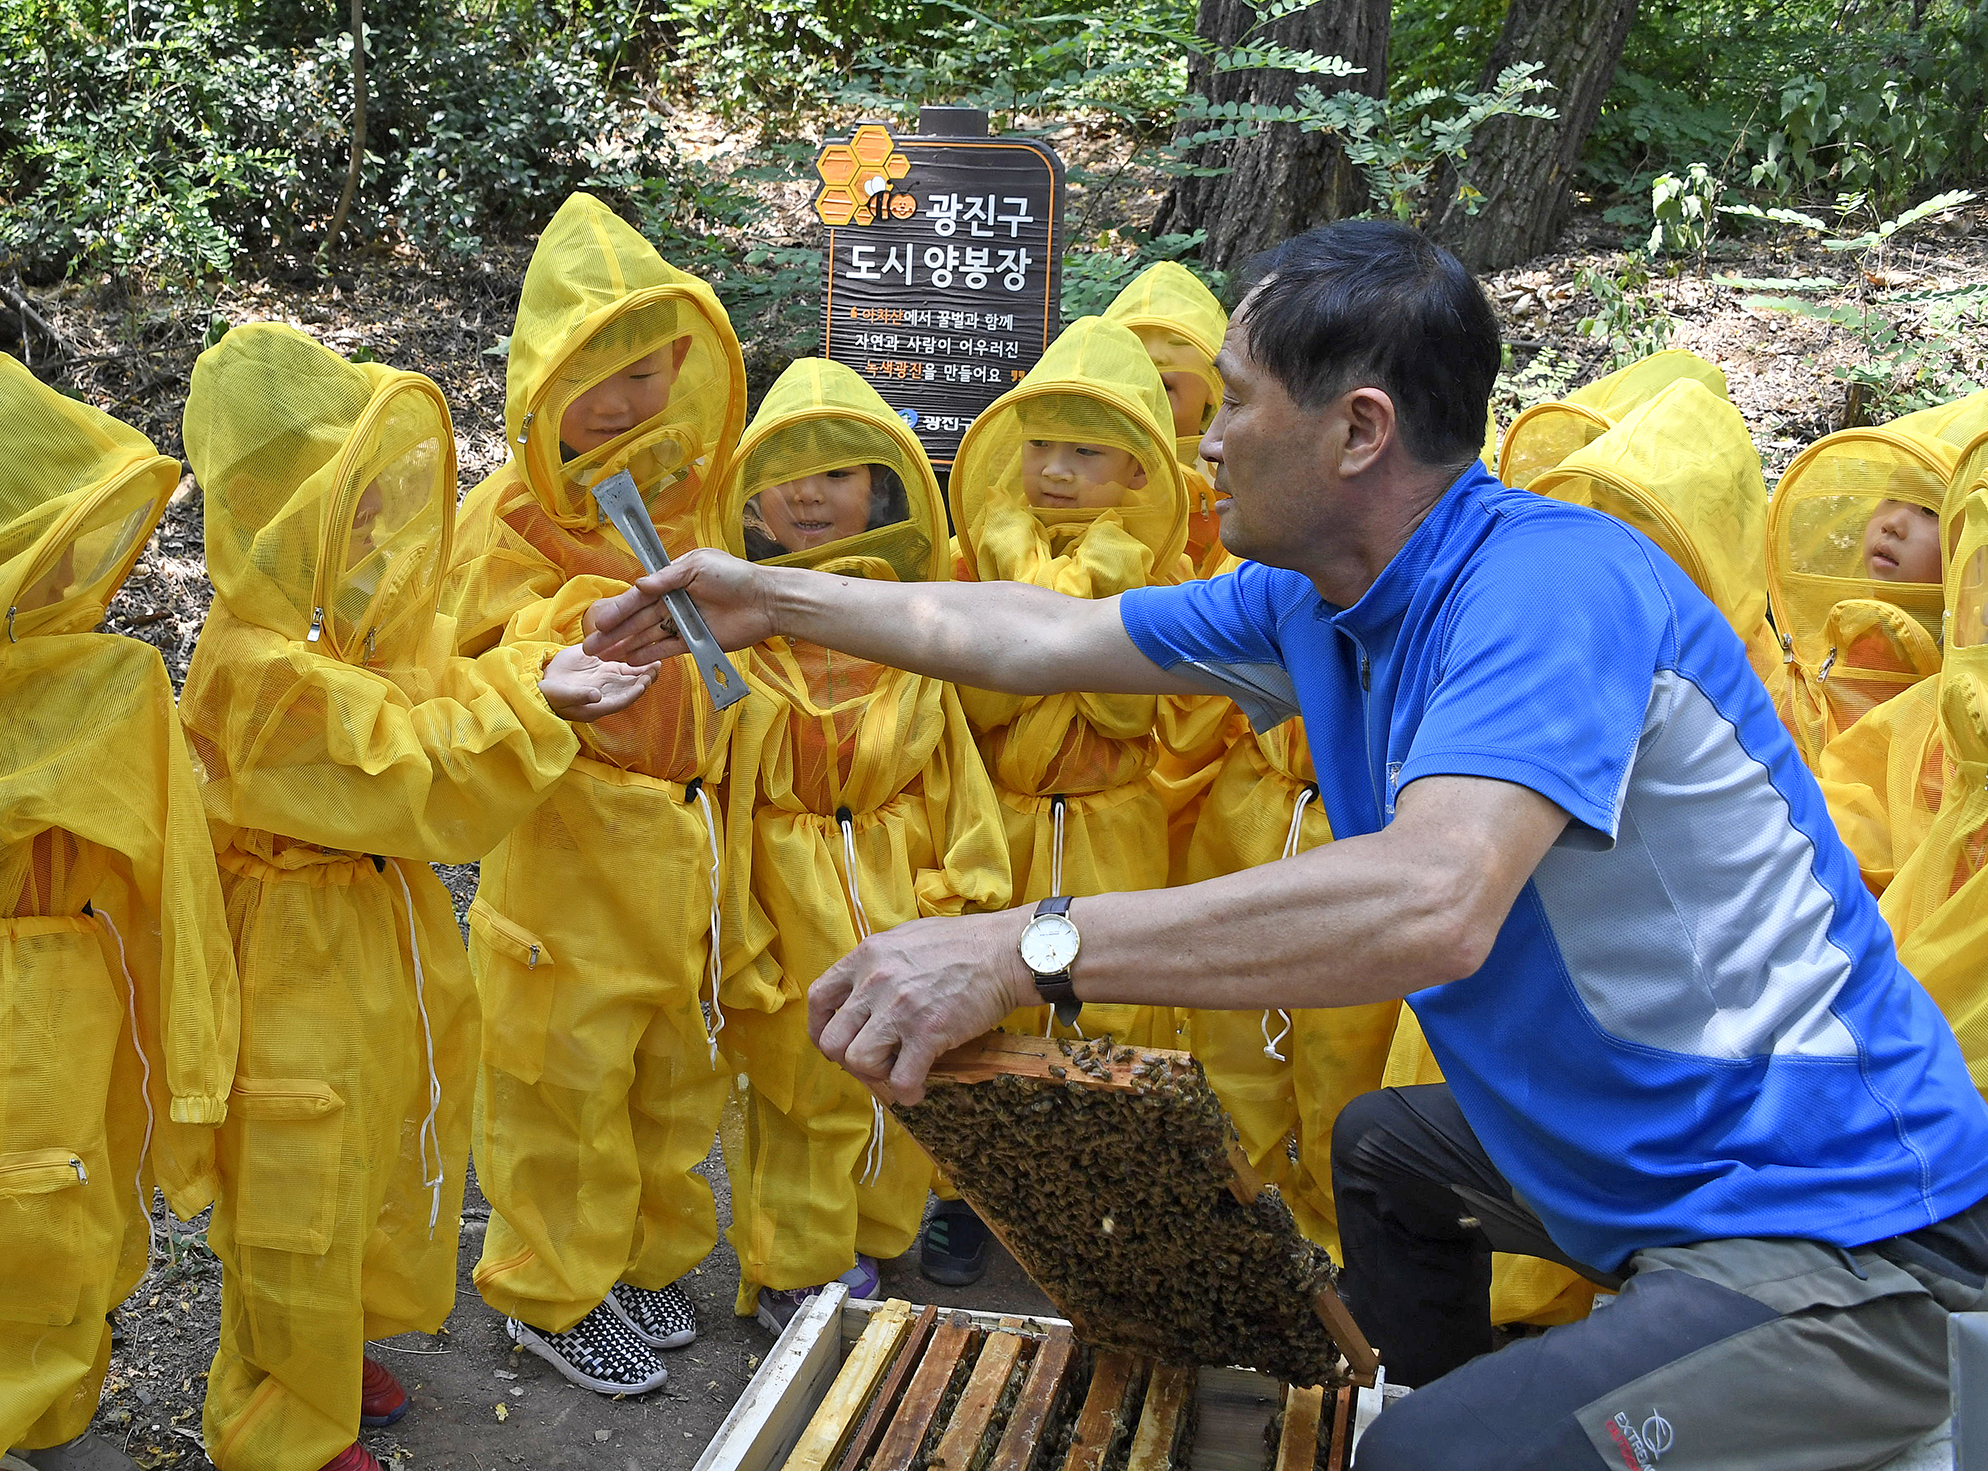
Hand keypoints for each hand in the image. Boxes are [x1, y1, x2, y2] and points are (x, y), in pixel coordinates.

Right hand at [537, 644, 660, 721]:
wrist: (544, 683)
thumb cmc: (553, 695)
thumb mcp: (562, 695)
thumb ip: (580, 696)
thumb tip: (596, 696)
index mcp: (600, 704)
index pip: (622, 700)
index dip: (634, 692)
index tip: (644, 683)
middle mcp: (609, 693)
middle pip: (632, 688)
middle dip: (646, 679)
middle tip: (656, 667)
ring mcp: (608, 679)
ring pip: (631, 676)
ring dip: (644, 670)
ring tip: (656, 661)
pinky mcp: (605, 666)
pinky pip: (624, 664)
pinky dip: (634, 660)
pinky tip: (643, 651)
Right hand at [581, 547, 777, 665]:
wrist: (766, 601)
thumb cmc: (734, 576)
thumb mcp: (698, 566)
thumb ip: (666, 578)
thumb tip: (638, 585)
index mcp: (672, 581)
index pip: (639, 598)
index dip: (619, 610)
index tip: (599, 622)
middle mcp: (674, 603)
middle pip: (638, 620)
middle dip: (614, 633)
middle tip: (590, 647)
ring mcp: (684, 624)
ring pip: (648, 636)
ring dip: (626, 646)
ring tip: (603, 657)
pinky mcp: (695, 642)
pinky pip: (667, 650)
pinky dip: (649, 655)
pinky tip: (629, 661)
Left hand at [809, 908, 1039, 1103]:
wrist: (1007, 951)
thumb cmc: (963, 944)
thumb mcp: (907, 939)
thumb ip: (879, 964)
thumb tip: (863, 995)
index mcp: (867, 956)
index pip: (819, 998)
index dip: (820, 1027)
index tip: (835, 1039)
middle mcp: (875, 981)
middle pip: (832, 1040)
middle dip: (848, 1058)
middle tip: (873, 1060)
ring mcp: (899, 1009)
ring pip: (857, 1062)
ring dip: (876, 1074)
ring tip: (897, 1070)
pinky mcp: (928, 1033)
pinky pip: (901, 1080)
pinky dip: (907, 1093)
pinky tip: (918, 1089)